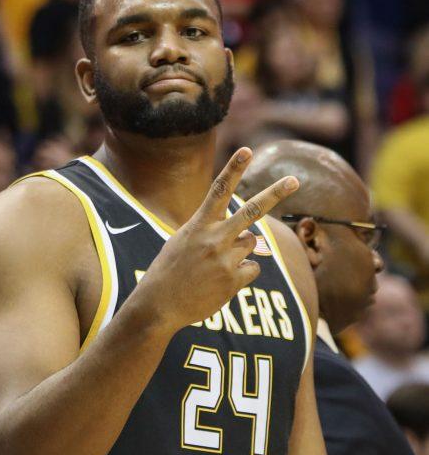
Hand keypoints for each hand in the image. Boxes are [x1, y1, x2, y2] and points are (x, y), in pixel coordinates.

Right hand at [134, 147, 298, 331]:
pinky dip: (240, 273)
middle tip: (294, 180)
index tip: (246, 150)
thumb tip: (254, 237)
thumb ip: (215, 232)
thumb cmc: (170, 269)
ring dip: (239, 249)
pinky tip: (219, 281)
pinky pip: (252, 269)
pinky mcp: (233, 282)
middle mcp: (214, 239)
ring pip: (251, 243)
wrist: (159, 304)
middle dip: (274, 194)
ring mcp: (225, 260)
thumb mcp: (183, 241)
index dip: (233, 169)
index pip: (218, 191)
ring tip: (214, 263)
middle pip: (250, 212)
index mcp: (198, 225)